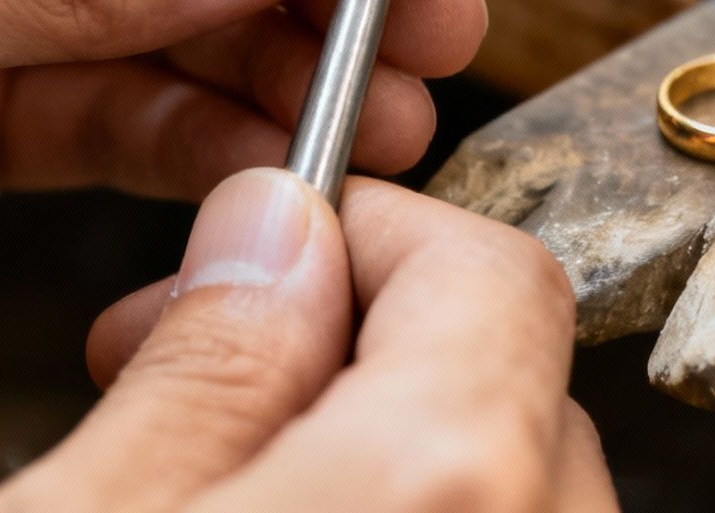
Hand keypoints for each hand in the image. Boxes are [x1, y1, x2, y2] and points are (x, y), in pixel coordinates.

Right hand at [0, 171, 615, 512]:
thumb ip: (203, 363)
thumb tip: (272, 231)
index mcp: (445, 481)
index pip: (488, 268)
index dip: (363, 241)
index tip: (259, 262)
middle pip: (508, 377)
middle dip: (358, 352)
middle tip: (202, 381)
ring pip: (512, 483)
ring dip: (385, 451)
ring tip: (219, 477)